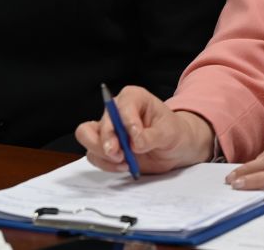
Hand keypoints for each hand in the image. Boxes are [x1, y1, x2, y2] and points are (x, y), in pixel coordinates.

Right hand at [74, 85, 214, 174]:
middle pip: (99, 122)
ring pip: (88, 137)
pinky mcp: (106, 147)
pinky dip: (106, 164)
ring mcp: (109, 130)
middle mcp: (116, 111)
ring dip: (102, 153)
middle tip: (119, 154)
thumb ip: (151, 136)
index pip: (121, 105)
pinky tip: (123, 166)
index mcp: (133, 98)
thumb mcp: (169, 132)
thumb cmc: (173, 132)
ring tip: (123, 161)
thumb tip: (135, 143)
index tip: (135, 136)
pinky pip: (94, 155)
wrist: (175, 148)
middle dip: (106, 140)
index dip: (125, 121)